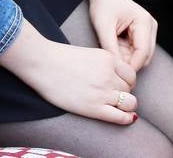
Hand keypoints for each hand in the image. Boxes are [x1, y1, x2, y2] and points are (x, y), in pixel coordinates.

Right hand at [0, 23, 138, 123]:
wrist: (42, 63)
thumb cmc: (59, 58)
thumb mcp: (88, 54)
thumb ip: (103, 64)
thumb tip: (112, 77)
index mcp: (108, 59)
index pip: (130, 74)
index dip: (126, 81)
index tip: (119, 86)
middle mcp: (109, 74)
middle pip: (129, 88)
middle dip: (125, 92)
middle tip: (115, 96)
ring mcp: (103, 91)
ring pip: (129, 102)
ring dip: (126, 105)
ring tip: (118, 107)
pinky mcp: (94, 107)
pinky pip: (120, 116)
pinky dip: (126, 118)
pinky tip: (126, 118)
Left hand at [84, 0, 156, 70]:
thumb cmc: (103, 5)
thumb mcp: (103, 27)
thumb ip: (110, 48)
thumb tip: (117, 68)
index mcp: (144, 22)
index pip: (143, 53)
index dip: (131, 66)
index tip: (118, 74)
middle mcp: (151, 26)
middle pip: (145, 57)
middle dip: (130, 64)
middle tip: (112, 65)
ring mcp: (149, 31)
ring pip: (141, 56)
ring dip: (127, 59)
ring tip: (112, 52)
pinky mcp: (143, 34)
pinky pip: (137, 51)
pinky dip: (126, 54)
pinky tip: (115, 48)